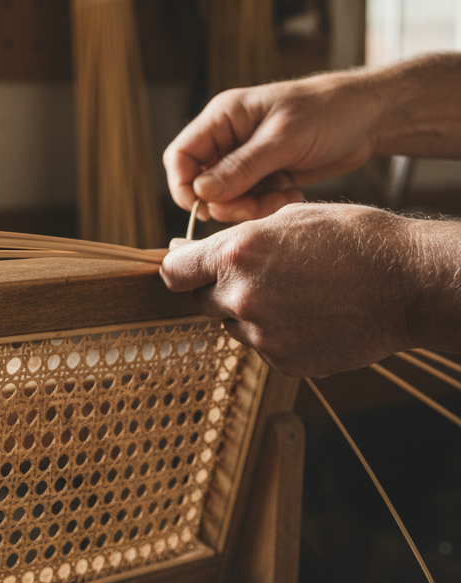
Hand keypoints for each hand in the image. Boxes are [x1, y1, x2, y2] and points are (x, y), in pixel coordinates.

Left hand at [160, 203, 428, 377]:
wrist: (408, 283)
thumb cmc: (351, 240)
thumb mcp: (285, 220)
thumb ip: (230, 239)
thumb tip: (182, 250)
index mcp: (234, 256)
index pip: (173, 272)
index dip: (179, 269)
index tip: (186, 268)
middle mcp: (241, 298)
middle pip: (199, 301)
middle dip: (217, 289)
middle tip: (257, 275)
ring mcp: (263, 335)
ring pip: (232, 325)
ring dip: (248, 312)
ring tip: (294, 293)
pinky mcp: (285, 362)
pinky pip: (262, 347)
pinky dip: (276, 334)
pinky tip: (310, 315)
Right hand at [163, 72, 381, 222]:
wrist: (370, 116)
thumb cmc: (326, 113)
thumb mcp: (283, 140)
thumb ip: (241, 167)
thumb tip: (201, 193)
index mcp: (222, 118)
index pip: (180, 156)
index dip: (183, 186)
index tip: (204, 209)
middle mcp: (228, 139)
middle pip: (202, 182)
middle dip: (226, 201)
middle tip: (256, 206)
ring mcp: (246, 158)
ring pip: (227, 197)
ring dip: (251, 206)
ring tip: (284, 198)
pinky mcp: (266, 175)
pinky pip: (252, 201)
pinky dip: (269, 206)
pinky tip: (294, 195)